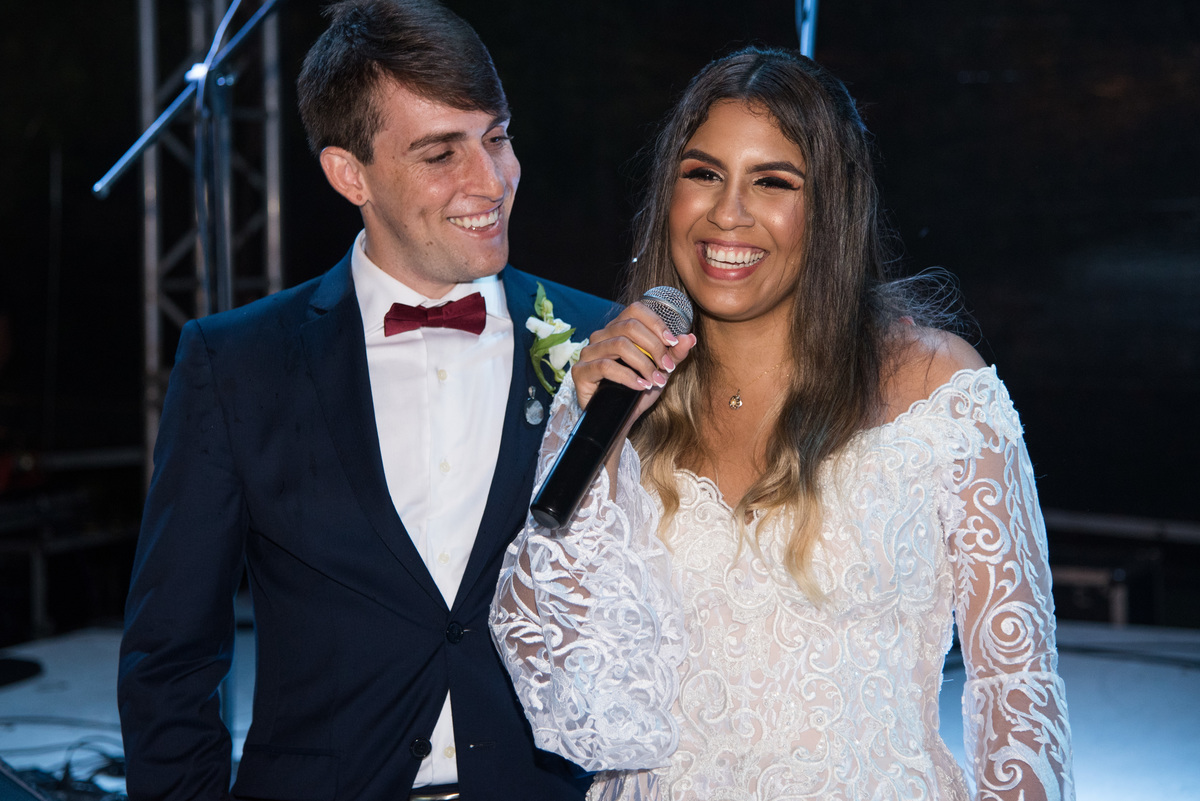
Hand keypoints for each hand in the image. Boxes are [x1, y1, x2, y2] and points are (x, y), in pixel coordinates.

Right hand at [571, 301, 698, 422]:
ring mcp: (588, 352)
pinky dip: (628, 376)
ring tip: (655, 380)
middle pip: (629, 326)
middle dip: (654, 346)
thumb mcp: (661, 371)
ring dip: (644, 364)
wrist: (621, 420)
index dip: (657, 323)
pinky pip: (605, 366)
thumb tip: (690, 337)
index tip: (673, 342)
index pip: (636, 310)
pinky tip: (641, 386)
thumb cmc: (638, 391)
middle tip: (667, 366)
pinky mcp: (580, 371)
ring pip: (619, 344)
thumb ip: (675, 354)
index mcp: (618, 329)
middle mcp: (601, 336)